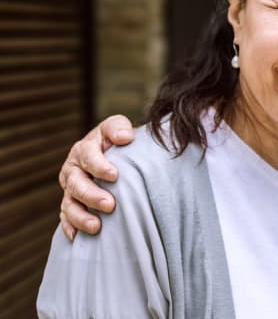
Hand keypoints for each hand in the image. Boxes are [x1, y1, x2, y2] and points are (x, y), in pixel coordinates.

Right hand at [58, 115, 134, 239]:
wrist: (115, 154)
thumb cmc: (118, 141)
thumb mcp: (117, 127)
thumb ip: (118, 128)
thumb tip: (124, 137)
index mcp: (84, 149)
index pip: (88, 156)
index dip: (99, 165)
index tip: (114, 175)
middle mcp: (73, 169)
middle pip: (76, 184)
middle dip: (91, 195)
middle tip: (110, 205)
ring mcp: (70, 189)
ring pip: (69, 204)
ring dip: (81, 216)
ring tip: (96, 226)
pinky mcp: (71, 204)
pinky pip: (66, 218)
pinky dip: (70, 227)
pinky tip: (78, 237)